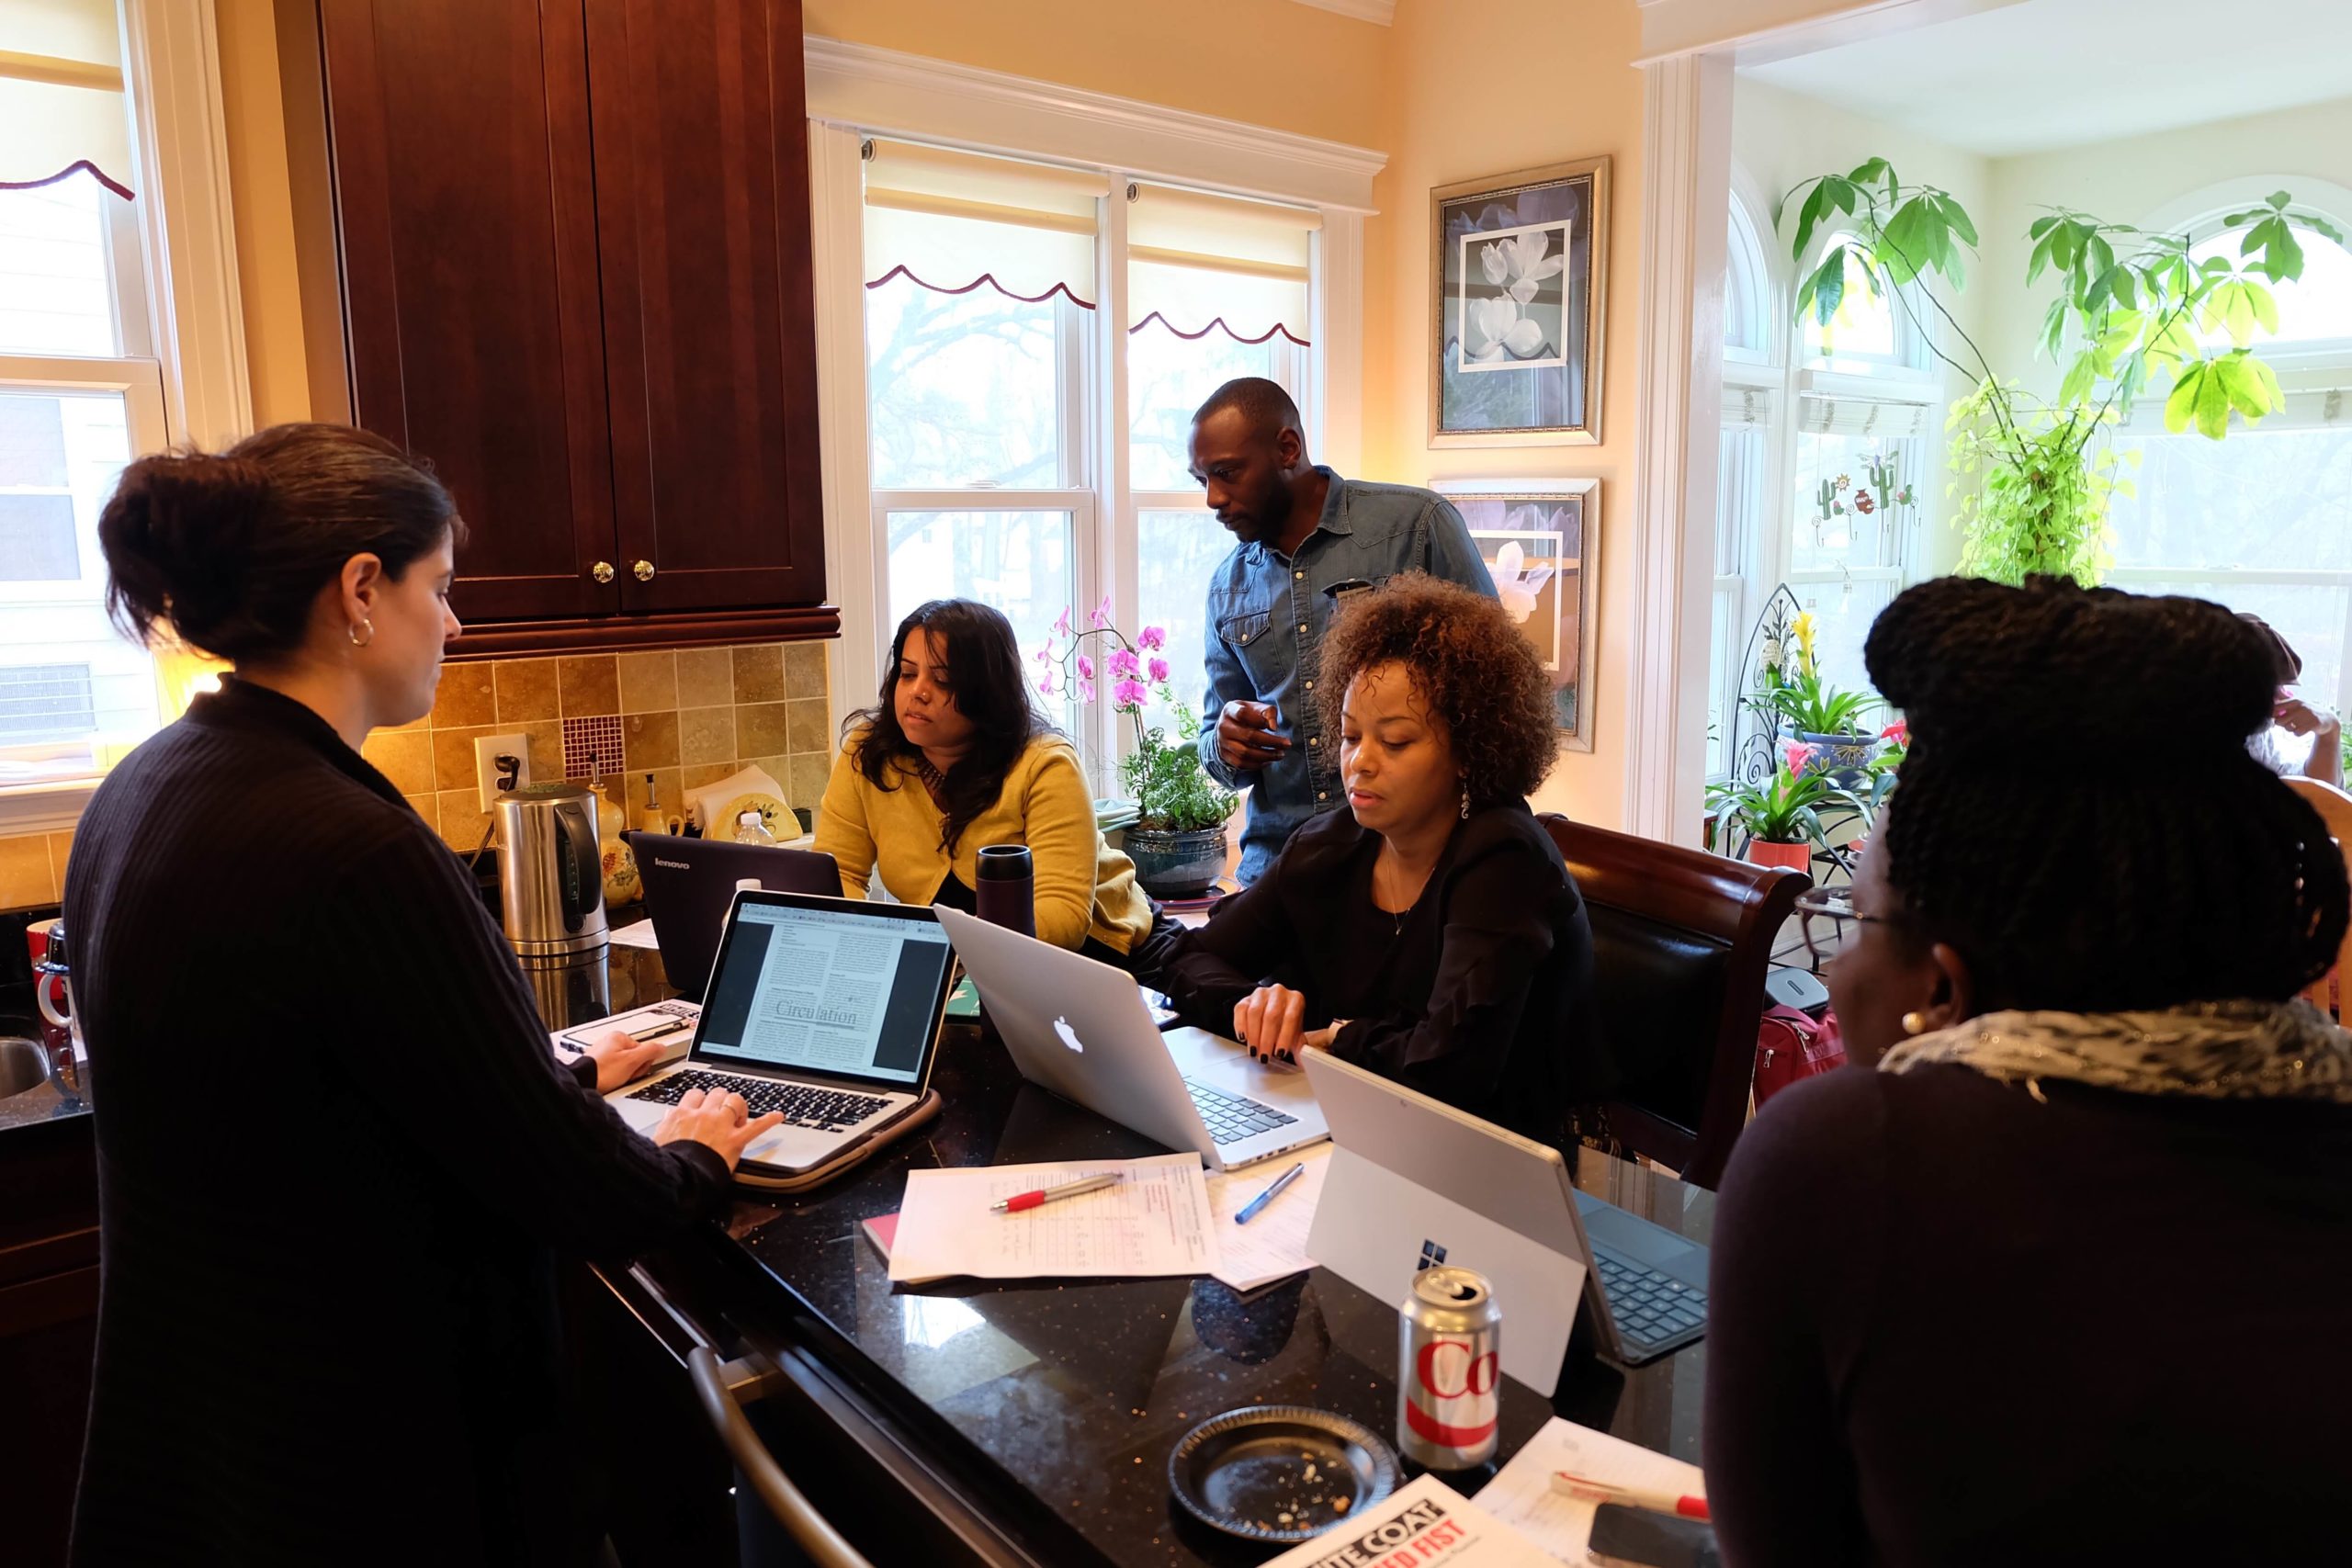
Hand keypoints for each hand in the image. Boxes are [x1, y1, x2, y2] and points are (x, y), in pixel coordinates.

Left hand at [580, 1029, 667, 1093]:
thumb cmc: (603, 1072)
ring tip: (616, 1079)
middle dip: (633, 1068)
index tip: (637, 1068)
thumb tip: (662, 1048)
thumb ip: (650, 1051)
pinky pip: (613, 1071)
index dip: (643, 1062)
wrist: (583, 1083)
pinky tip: (610, 1081)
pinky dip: (614, 1077)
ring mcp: (602, 1053)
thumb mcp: (632, 1061)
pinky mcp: (597, 1065)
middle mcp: (609, 1042)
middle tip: (626, 1074)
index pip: (643, 1049)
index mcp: (619, 1036)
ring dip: (624, 1074)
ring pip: (624, 1065)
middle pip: (634, 1056)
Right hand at [654, 1087, 786, 1170]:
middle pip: (717, 1093)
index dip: (702, 1099)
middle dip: (721, 1100)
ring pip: (734, 1100)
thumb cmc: (666, 1163)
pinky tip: (778, 1116)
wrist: (676, 1179)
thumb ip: (666, 1124)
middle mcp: (702, 1115)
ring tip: (739, 1114)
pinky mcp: (734, 1140)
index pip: (695, 1094)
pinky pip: (756, 1126)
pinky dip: (769, 1120)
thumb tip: (669, 1115)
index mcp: (682, 1115)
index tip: (704, 1105)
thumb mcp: (658, 1140)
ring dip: (738, 1105)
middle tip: (723, 1112)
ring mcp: (720, 1126)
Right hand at [1217, 700, 1289, 772]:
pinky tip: (1269, 761)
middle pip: (1248, 736)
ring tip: (1280, 754)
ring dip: (1266, 756)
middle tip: (1287, 744)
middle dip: (1271, 742)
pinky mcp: (1225, 756)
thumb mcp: (1256, 707)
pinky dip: (1257, 765)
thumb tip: (1273, 727)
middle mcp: (1223, 727)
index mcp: (1230, 710)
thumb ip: (1267, 712)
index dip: (1259, 720)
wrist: (1227, 727)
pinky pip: (1241, 764)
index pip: (1243, 714)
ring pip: (1245, 753)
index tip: (1274, 727)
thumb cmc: (1247, 715)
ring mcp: (1222, 743)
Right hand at [1234, 984, 1307, 1063]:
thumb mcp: (1295, 1034)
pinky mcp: (1246, 999)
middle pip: (1271, 1015)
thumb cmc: (1286, 1022)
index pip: (1291, 1017)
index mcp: (1295, 999)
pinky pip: (1241, 1010)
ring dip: (1253, 1035)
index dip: (1285, 1037)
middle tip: (1264, 1055)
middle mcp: (1279, 993)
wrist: (1274, 1009)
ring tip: (1254, 1050)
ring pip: (1255, 1012)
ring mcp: (1261, 994)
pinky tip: (1243, 1038)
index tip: (1280, 1053)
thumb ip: (1300, 1048)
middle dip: (1267, 1039)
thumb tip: (1304, 1063)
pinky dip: (1240, 1025)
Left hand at [2275, 696, 2339, 739]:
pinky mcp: (2314, 723)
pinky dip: (2298, 733)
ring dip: (2291, 729)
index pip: (2275, 708)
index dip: (2272, 716)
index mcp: (2294, 701)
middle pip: (2279, 721)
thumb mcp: (2296, 706)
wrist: (2328, 718)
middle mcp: (2301, 706)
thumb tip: (2267, 710)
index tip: (2277, 717)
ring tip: (2298, 726)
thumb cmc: (2307, 713)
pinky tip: (2303, 730)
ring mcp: (2308, 714)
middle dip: (2282, 725)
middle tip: (2289, 724)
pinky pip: (2297, 733)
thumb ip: (2283, 706)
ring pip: (2288, 728)